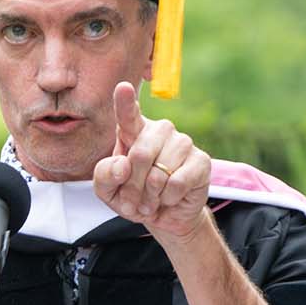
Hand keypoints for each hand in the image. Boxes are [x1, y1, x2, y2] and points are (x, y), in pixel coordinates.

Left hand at [93, 82, 210, 242]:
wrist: (164, 216)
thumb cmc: (134, 197)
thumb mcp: (108, 191)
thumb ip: (105, 176)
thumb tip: (122, 165)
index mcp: (133, 132)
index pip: (128, 115)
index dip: (125, 102)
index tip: (123, 88)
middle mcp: (159, 131)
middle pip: (140, 154)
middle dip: (133, 186)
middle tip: (134, 202)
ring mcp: (182, 142)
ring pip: (159, 172)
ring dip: (151, 195)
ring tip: (152, 199)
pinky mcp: (200, 160)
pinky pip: (177, 183)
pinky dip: (168, 198)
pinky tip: (169, 198)